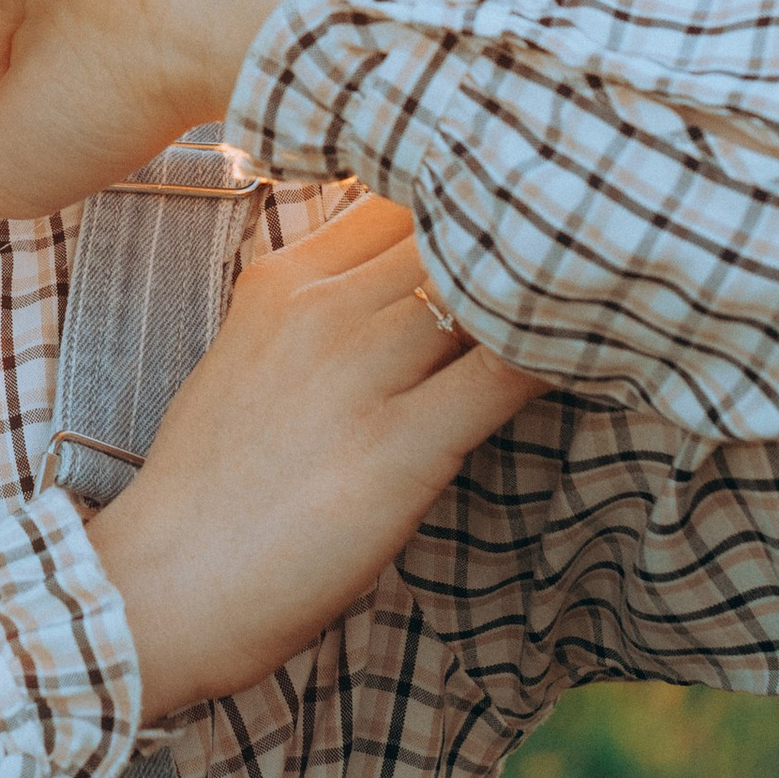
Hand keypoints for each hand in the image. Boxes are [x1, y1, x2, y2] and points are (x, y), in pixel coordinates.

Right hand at [84, 198, 550, 717]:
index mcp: (284, 278)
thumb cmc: (211, 490)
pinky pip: (508, 372)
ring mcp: (359, 371)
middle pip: (455, 221)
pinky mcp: (400, 447)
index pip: (402, 187)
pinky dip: (563, 355)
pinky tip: (601, 354)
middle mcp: (322, 306)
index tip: (529, 202)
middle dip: (525, 224)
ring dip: (553, 284)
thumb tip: (404, 281)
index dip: (473, 188)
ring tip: (618, 285)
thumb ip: (320, 307)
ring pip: (488, 281)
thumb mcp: (250, 361)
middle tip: (598, 230)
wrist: (160, 590)